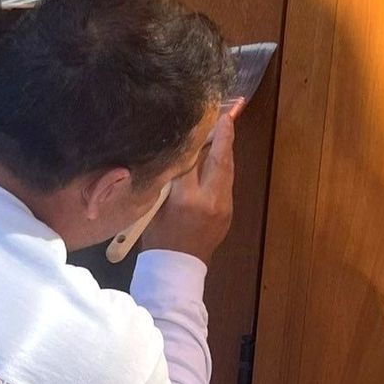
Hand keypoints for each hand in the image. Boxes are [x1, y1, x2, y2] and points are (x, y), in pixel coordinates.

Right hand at [144, 109, 236, 262]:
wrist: (177, 269)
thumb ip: (169, 180)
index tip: (204, 117)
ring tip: (225, 130)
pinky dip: (224, 167)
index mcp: (186, 199)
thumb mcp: (154, 206)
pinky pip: (227, 183)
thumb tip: (179, 154)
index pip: (194, 158)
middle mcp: (209, 200)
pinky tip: (219, 157)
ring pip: (228, 170)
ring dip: (226, 149)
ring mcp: (224, 206)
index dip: (199, 136)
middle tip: (227, 114)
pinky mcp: (228, 212)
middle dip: (224, 136)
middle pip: (220, 160)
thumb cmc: (158, 238)